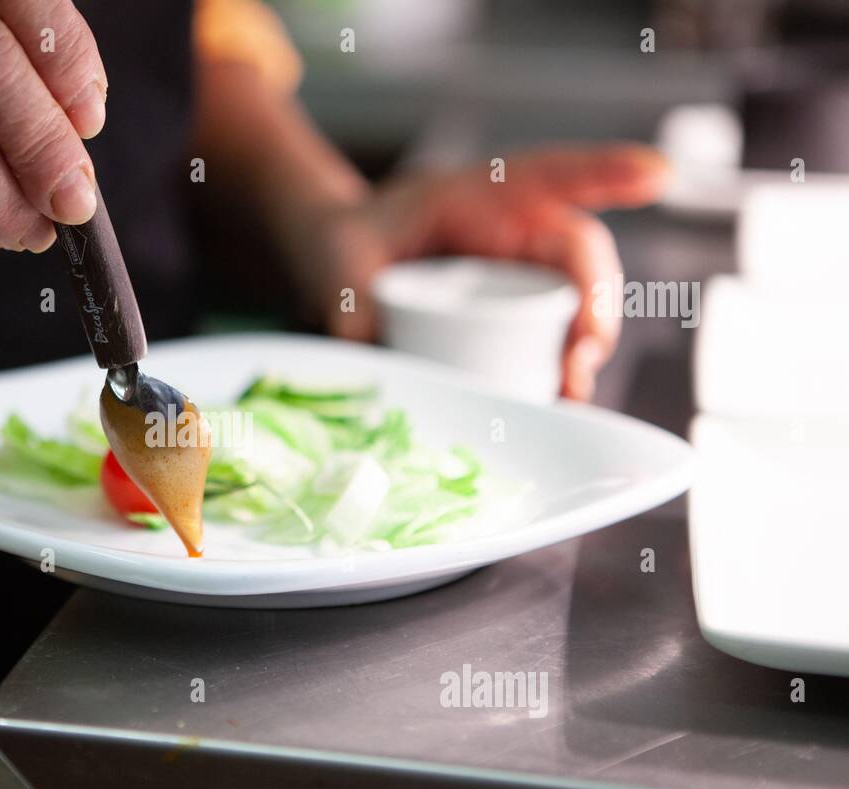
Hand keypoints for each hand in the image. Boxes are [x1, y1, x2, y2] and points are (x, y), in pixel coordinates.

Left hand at [299, 145, 669, 399]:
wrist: (342, 264)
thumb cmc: (352, 242)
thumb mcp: (342, 256)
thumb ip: (352, 297)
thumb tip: (367, 346)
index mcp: (483, 194)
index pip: (552, 174)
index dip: (607, 173)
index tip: (657, 175)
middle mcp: (517, 233)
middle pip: (578, 257)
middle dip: (595, 301)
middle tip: (584, 349)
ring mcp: (522, 280)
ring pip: (575, 306)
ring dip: (583, 349)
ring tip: (572, 388)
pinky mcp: (515, 323)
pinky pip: (551, 343)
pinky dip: (560, 374)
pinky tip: (558, 405)